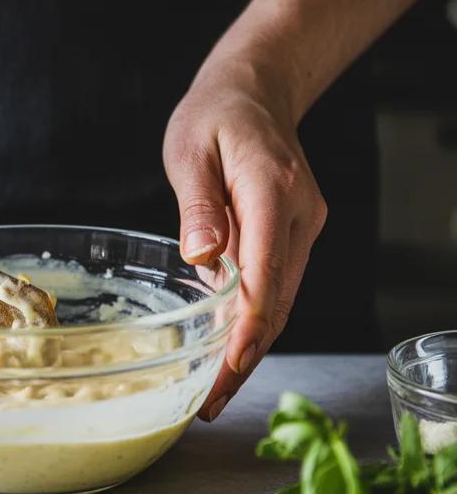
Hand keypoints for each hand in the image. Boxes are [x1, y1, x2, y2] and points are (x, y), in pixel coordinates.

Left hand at [163, 57, 326, 420]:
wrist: (256, 90)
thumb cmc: (215, 115)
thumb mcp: (190, 148)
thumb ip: (197, 204)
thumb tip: (203, 258)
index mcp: (273, 191)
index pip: (266, 274)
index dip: (248, 330)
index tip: (226, 370)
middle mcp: (299, 215)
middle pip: (279, 301)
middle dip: (246, 357)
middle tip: (211, 403)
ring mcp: (303, 227)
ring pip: (283, 301)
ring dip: (252, 348)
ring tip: (216, 393)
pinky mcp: (296, 235)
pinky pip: (279, 287)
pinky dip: (257, 324)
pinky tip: (230, 353)